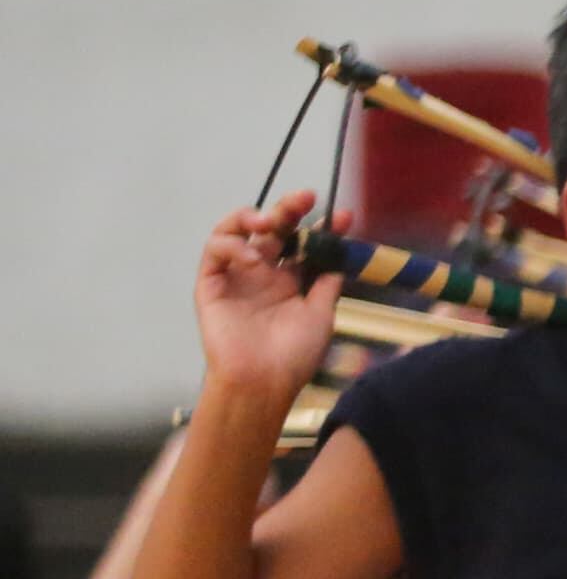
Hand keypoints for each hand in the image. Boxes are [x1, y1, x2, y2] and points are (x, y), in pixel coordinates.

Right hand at [193, 192, 342, 405]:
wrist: (264, 382)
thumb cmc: (293, 355)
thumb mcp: (321, 314)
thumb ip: (327, 282)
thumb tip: (341, 254)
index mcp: (290, 280)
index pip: (305, 243)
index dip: (323, 227)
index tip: (344, 216)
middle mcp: (263, 273)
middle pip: (273, 230)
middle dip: (288, 209)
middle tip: (305, 197)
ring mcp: (236, 276)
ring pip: (236, 231)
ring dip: (252, 217)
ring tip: (269, 222)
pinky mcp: (210, 284)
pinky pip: (215, 251)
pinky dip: (232, 245)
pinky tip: (252, 258)